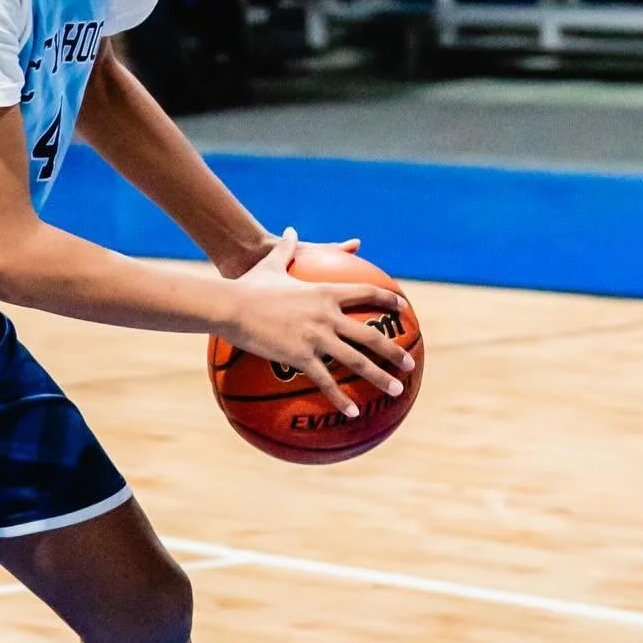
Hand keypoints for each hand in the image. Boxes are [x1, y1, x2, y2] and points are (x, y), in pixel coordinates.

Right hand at [220, 228, 413, 416]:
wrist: (232, 306)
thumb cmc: (249, 285)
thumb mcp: (272, 263)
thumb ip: (287, 248)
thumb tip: (290, 230)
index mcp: (326, 293)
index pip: (367, 293)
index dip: (388, 299)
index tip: (404, 308)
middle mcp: (328, 316)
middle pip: (371, 335)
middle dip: (395, 350)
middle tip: (411, 363)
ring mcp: (316, 338)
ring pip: (357, 361)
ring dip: (380, 377)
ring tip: (397, 390)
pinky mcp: (300, 357)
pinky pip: (326, 381)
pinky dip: (341, 398)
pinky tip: (353, 412)